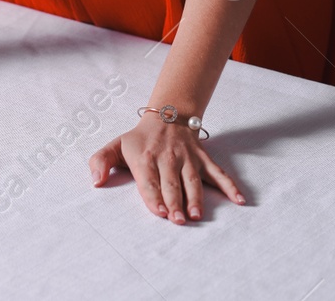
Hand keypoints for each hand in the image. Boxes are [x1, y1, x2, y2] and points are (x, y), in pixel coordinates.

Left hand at [88, 115, 246, 223]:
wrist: (167, 115)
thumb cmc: (139, 139)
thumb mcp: (115, 145)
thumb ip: (100, 162)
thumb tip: (95, 182)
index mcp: (145, 157)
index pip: (149, 180)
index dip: (154, 196)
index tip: (159, 211)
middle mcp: (168, 158)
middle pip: (171, 183)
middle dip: (175, 201)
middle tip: (178, 220)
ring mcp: (188, 159)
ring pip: (193, 180)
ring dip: (196, 197)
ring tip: (197, 215)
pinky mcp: (203, 160)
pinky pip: (219, 173)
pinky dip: (230, 186)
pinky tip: (240, 200)